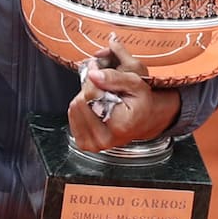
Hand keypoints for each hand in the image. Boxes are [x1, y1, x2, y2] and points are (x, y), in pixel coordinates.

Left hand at [66, 36, 180, 152]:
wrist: (145, 119)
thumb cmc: (142, 103)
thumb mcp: (134, 83)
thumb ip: (113, 77)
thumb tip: (92, 74)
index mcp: (119, 126)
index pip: (91, 95)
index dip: (94, 80)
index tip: (101, 74)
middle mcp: (105, 139)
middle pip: (80, 102)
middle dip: (89, 90)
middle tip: (104, 89)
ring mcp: (94, 144)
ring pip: (74, 109)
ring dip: (85, 99)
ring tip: (102, 99)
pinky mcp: (86, 144)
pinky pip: (72, 118)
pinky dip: (81, 109)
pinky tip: (96, 108)